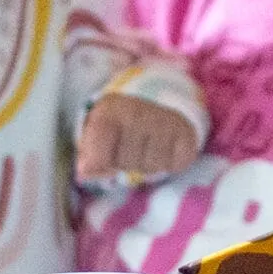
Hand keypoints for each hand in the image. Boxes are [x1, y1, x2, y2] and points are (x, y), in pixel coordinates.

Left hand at [76, 94, 199, 181]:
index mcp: (111, 111)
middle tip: (128, 147)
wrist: (162, 101)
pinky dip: (167, 163)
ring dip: (146, 164)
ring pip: (149, 167)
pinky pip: (172, 166)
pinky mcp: (187, 136)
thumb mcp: (99, 131)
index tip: (99, 159)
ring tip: (146, 146)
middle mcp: (139, 113)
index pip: (98, 154)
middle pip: (124, 163)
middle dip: (123, 162)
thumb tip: (85, 172)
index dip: (98, 163)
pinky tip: (164, 147)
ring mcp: (165, 123)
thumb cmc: (124, 124)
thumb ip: (89, 154)